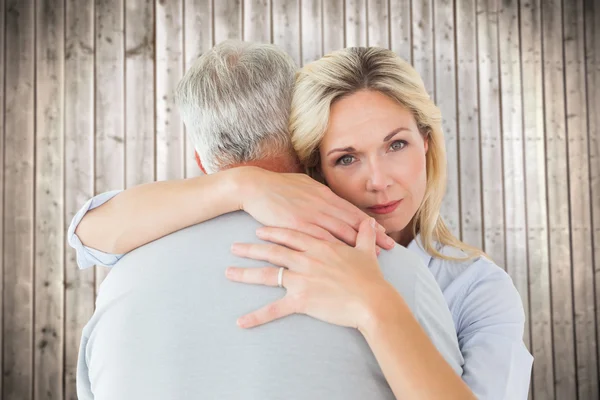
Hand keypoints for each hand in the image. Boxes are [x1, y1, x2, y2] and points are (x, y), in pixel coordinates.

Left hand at [226, 218, 392, 329]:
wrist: (372, 300)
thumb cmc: (370, 277)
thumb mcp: (366, 251)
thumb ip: (364, 234)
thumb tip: (370, 221)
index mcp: (320, 246)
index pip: (290, 234)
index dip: (273, 232)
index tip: (259, 230)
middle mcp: (306, 260)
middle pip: (273, 251)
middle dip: (251, 248)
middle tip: (234, 247)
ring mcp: (301, 279)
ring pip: (268, 274)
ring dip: (246, 273)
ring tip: (228, 272)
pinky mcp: (301, 300)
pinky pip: (274, 309)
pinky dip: (257, 316)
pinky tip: (241, 321)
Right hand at [238, 167, 394, 249]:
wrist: (254, 187)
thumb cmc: (277, 186)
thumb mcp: (304, 185)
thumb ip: (320, 194)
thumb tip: (332, 200)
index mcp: (324, 194)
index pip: (353, 210)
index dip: (370, 223)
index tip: (384, 232)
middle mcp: (322, 204)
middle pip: (353, 222)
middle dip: (374, 235)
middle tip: (391, 246)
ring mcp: (310, 215)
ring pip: (341, 231)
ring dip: (360, 244)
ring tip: (376, 255)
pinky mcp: (297, 226)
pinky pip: (320, 239)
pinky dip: (337, 249)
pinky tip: (346, 258)